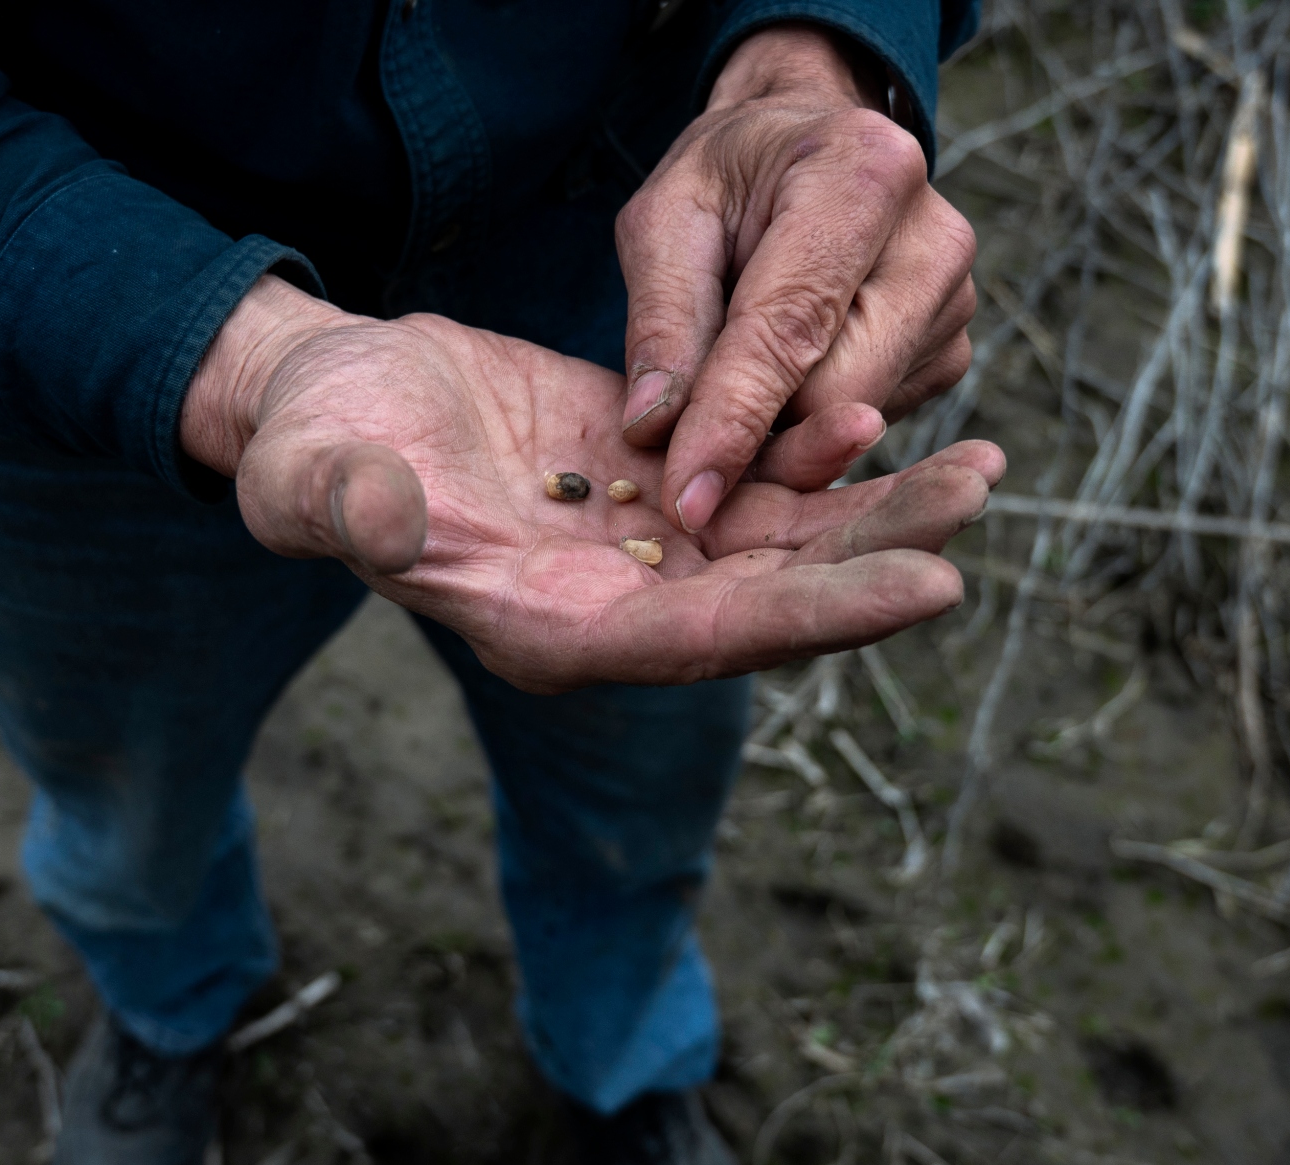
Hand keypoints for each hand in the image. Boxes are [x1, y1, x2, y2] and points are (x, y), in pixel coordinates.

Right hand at [181, 277, 1001, 693]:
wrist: (337, 402)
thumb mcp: (309, 474)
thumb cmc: (312, 446)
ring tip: (980, 470)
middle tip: (971, 518)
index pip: (700, 639)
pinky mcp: (652, 479)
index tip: (924, 587)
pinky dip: (823, 462)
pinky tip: (894, 425)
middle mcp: (612, 604)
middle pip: (766, 604)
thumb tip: (385, 520)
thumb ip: (341, 506)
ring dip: (873, 518)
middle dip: (870, 567)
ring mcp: (639, 547)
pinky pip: (757, 481)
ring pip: (779, 547)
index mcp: (547, 627)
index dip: (812, 617)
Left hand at [615, 24, 978, 534]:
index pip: (792, 330)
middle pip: (836, 395)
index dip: (733, 422)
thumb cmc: (727, 177)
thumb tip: (652, 430)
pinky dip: (810, 424)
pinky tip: (784, 372)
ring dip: (779, 431)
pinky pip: (866, 425)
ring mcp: (955, 304)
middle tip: (682, 445)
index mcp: (864, 176)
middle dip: (756, 437)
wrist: (803, 146)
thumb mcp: (665, 221)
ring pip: (851, 422)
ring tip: (734, 374)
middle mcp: (933, 241)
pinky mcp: (949, 355)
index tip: (686, 499)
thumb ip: (659, 322)